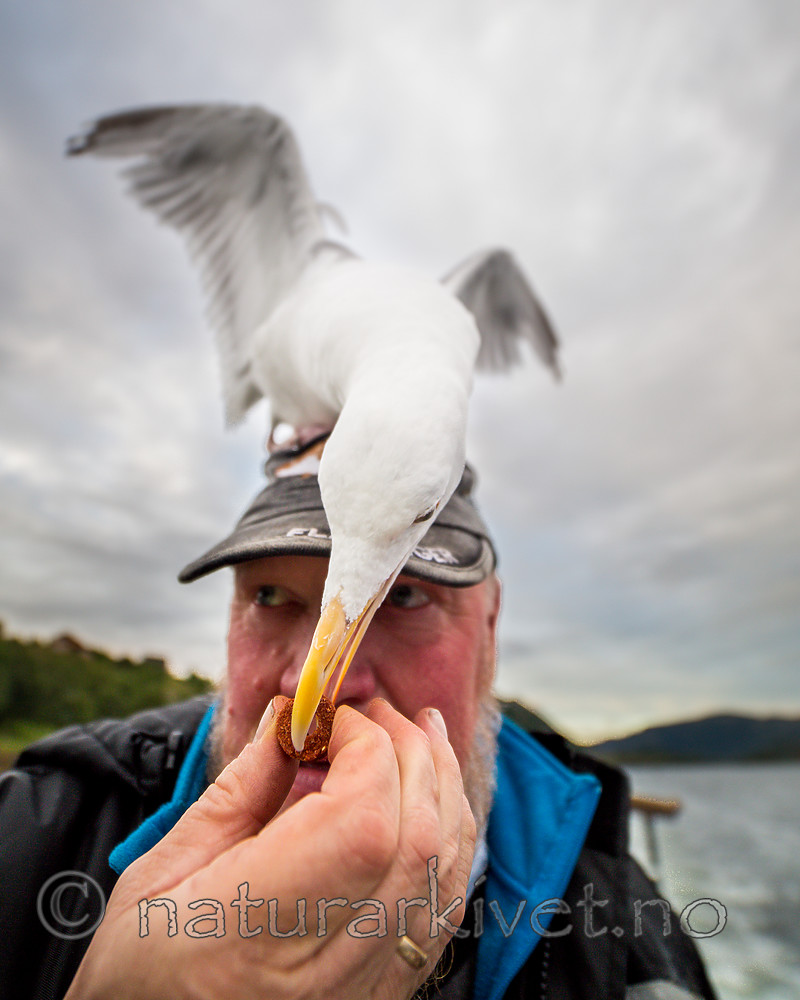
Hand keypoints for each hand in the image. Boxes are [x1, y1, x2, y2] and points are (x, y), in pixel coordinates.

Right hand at [66, 698, 475, 999]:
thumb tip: (291, 718)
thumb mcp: (159, 874)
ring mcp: (364, 989)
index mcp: (252, 932)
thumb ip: (238, 792)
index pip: (362, 821)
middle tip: (379, 711)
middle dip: (410, 753)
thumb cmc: (136, 975)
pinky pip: (443, 908)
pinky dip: (449, 839)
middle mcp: (325, 969)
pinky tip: (434, 799)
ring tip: (424, 732)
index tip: (331, 718)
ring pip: (442, 872)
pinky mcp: (385, 995)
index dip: (365, 750)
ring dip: (444, 786)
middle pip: (415, 838)